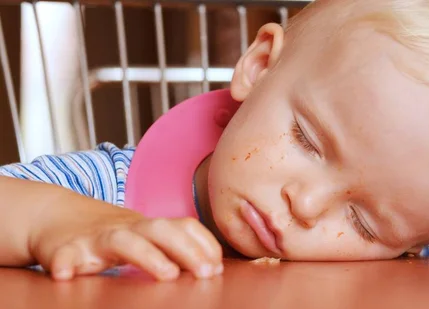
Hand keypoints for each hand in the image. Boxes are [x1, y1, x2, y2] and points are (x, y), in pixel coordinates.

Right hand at [30, 207, 222, 280]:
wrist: (54, 216)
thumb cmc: (109, 235)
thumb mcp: (143, 237)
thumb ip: (171, 248)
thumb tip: (213, 266)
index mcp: (147, 227)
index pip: (183, 226)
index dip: (204, 244)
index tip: (218, 266)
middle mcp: (125, 228)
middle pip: (161, 231)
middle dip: (188, 249)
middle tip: (206, 273)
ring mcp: (96, 238)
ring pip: (123, 241)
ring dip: (148, 255)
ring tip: (167, 274)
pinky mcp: (65, 249)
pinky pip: (64, 255)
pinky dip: (65, 263)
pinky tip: (67, 275)